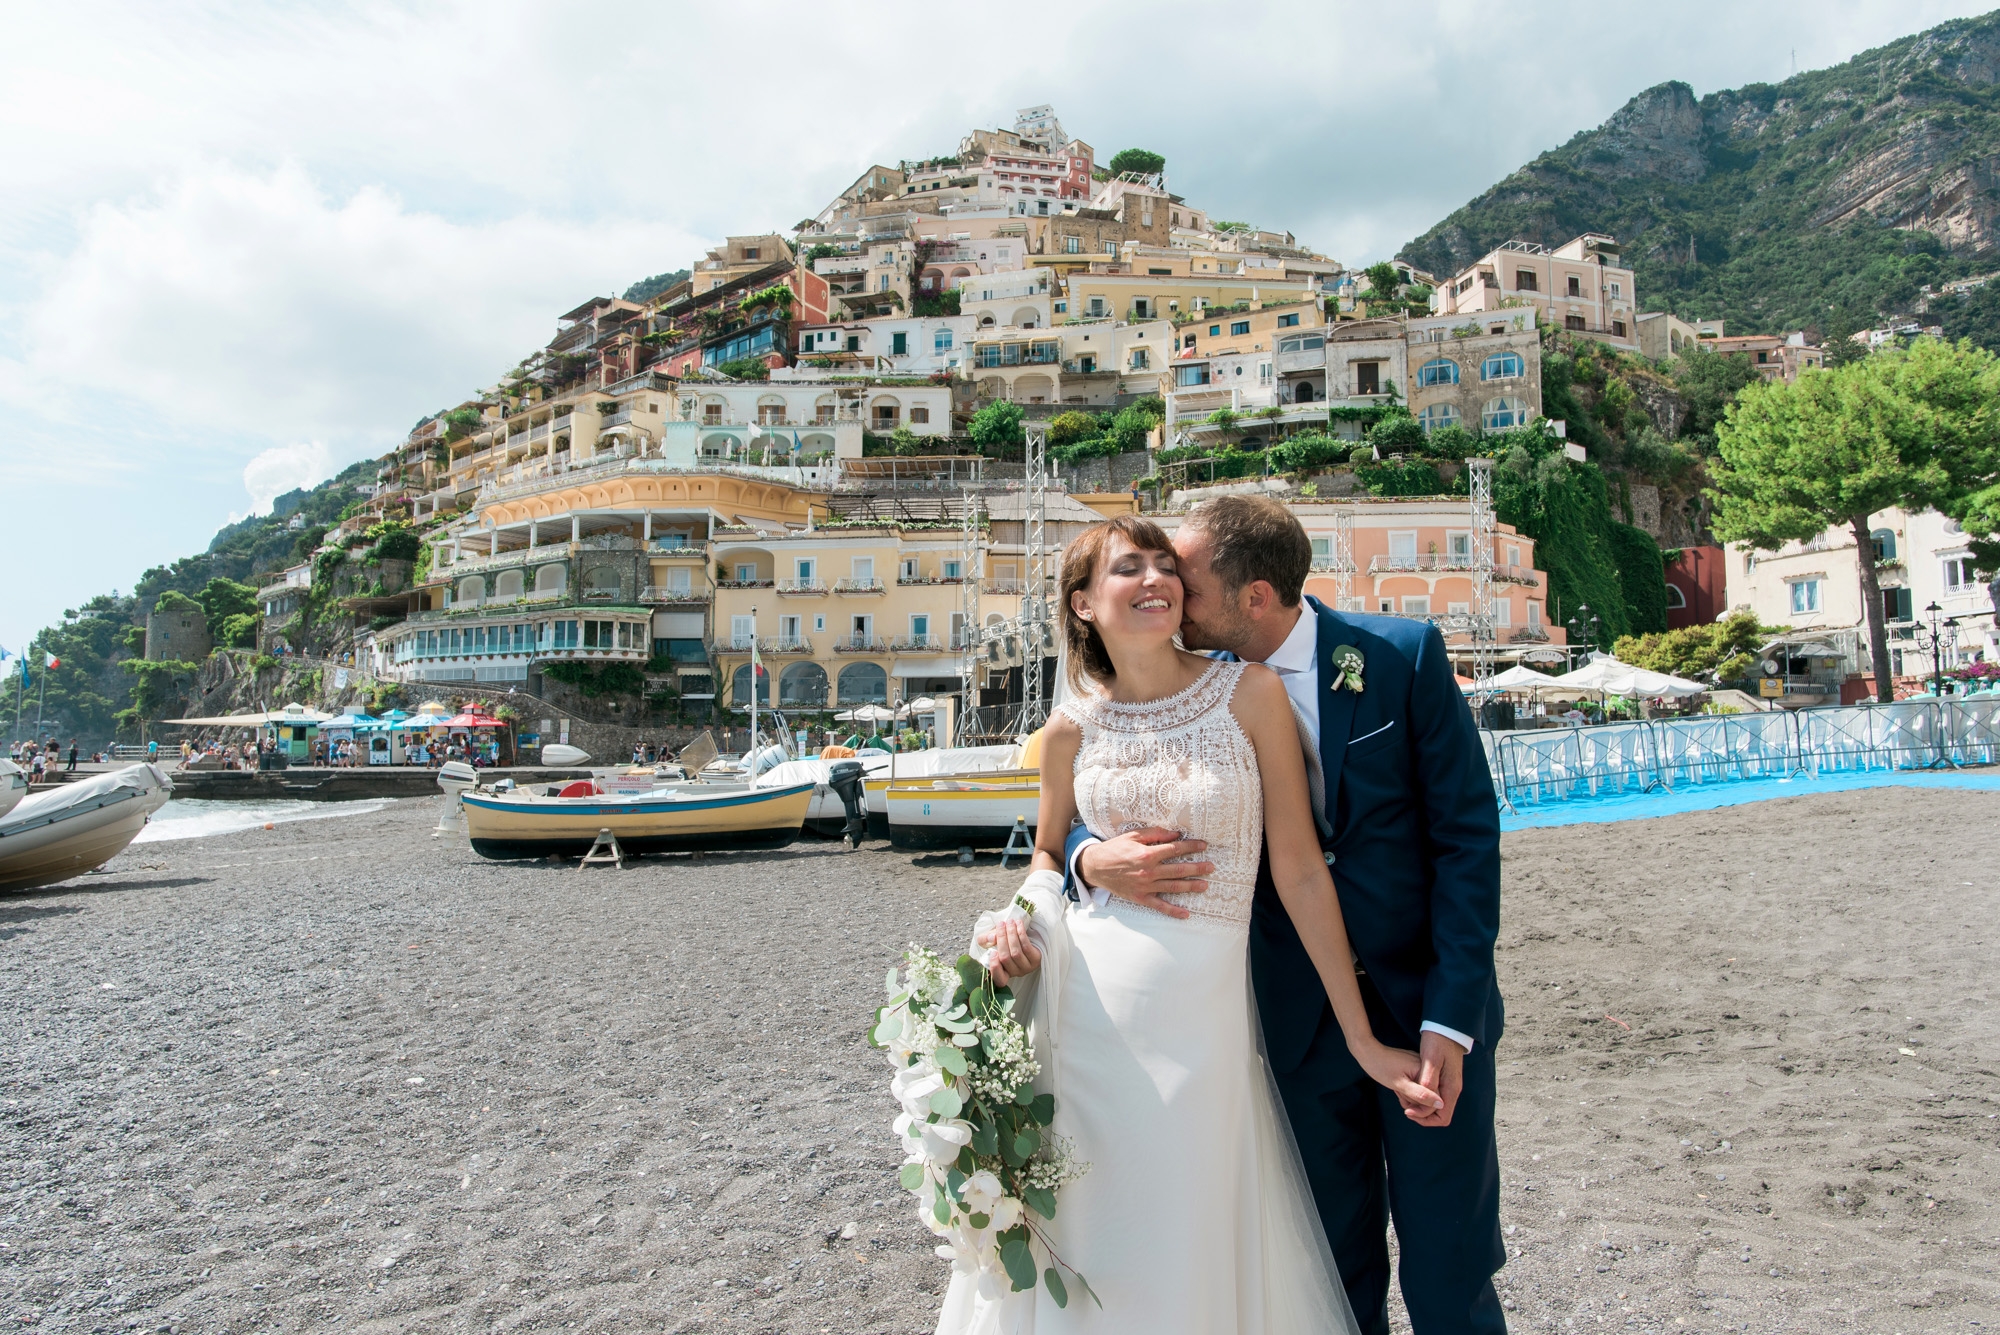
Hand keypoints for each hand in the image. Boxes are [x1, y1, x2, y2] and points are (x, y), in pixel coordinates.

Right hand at [975, 918, 1040, 986]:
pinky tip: (1018, 924)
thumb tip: (992, 937)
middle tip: (1000, 924)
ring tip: (1010, 922)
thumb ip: (985, 940)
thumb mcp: (991, 941)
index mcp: (1004, 973)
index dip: (995, 968)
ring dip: (1012, 934)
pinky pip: (1026, 946)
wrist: (1024, 937)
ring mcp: (1027, 967)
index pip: (999, 979)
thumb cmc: (1006, 941)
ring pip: (1016, 952)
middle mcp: (1016, 973)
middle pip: (1005, 958)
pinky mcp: (1036, 959)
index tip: (992, 953)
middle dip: (1002, 939)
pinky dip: (1021, 934)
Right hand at [1076, 826, 1214, 919]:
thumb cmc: (1114, 849)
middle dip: (1197, 868)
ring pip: (1173, 887)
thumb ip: (1155, 835)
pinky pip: (1159, 906)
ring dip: (1191, 886)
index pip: (1175, 849)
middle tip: (1211, 867)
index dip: (1191, 847)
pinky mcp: (1140, 898)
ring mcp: (1145, 886)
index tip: (1203, 846)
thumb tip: (1175, 835)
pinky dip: (1173, 911)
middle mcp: (1149, 871)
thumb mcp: (1133, 836)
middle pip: (1179, 869)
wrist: (1095, 867)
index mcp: (1147, 854)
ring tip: (1205, 885)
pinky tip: (1186, 914)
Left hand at [1353, 1040, 1444, 1120]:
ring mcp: (1421, 1069)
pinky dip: (1407, 1091)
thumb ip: (1420, 1095)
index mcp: (1426, 1070)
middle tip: (1400, 1094)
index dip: (1423, 1108)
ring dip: (1409, 1097)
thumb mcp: (1400, 1084)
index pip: (1436, 1097)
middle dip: (1414, 1102)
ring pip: (1422, 1093)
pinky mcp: (1415, 1070)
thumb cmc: (1382, 1067)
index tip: (1407, 1110)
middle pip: (1429, 1097)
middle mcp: (1427, 1069)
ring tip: (1397, 1090)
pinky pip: (1416, 1087)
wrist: (1369, 1052)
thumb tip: (1441, 1104)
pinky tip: (1398, 1088)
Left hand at [1410, 1030, 1466, 1127]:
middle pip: (1436, 1111)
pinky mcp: (1440, 1076)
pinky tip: (1406, 1082)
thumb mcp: (1430, 1061)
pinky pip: (1429, 1091)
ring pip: (1431, 1102)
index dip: (1426, 1119)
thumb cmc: (1437, 1040)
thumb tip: (1434, 1105)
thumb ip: (1429, 1083)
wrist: (1442, 1025)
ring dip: (1416, 1100)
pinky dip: (1417, 1091)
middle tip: (1402, 1099)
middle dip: (1419, 1110)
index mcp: (1451, 1087)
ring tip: (1401, 1090)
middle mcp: (1451, 1087)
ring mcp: (1446, 1082)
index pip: (1444, 1117)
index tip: (1409, 1111)